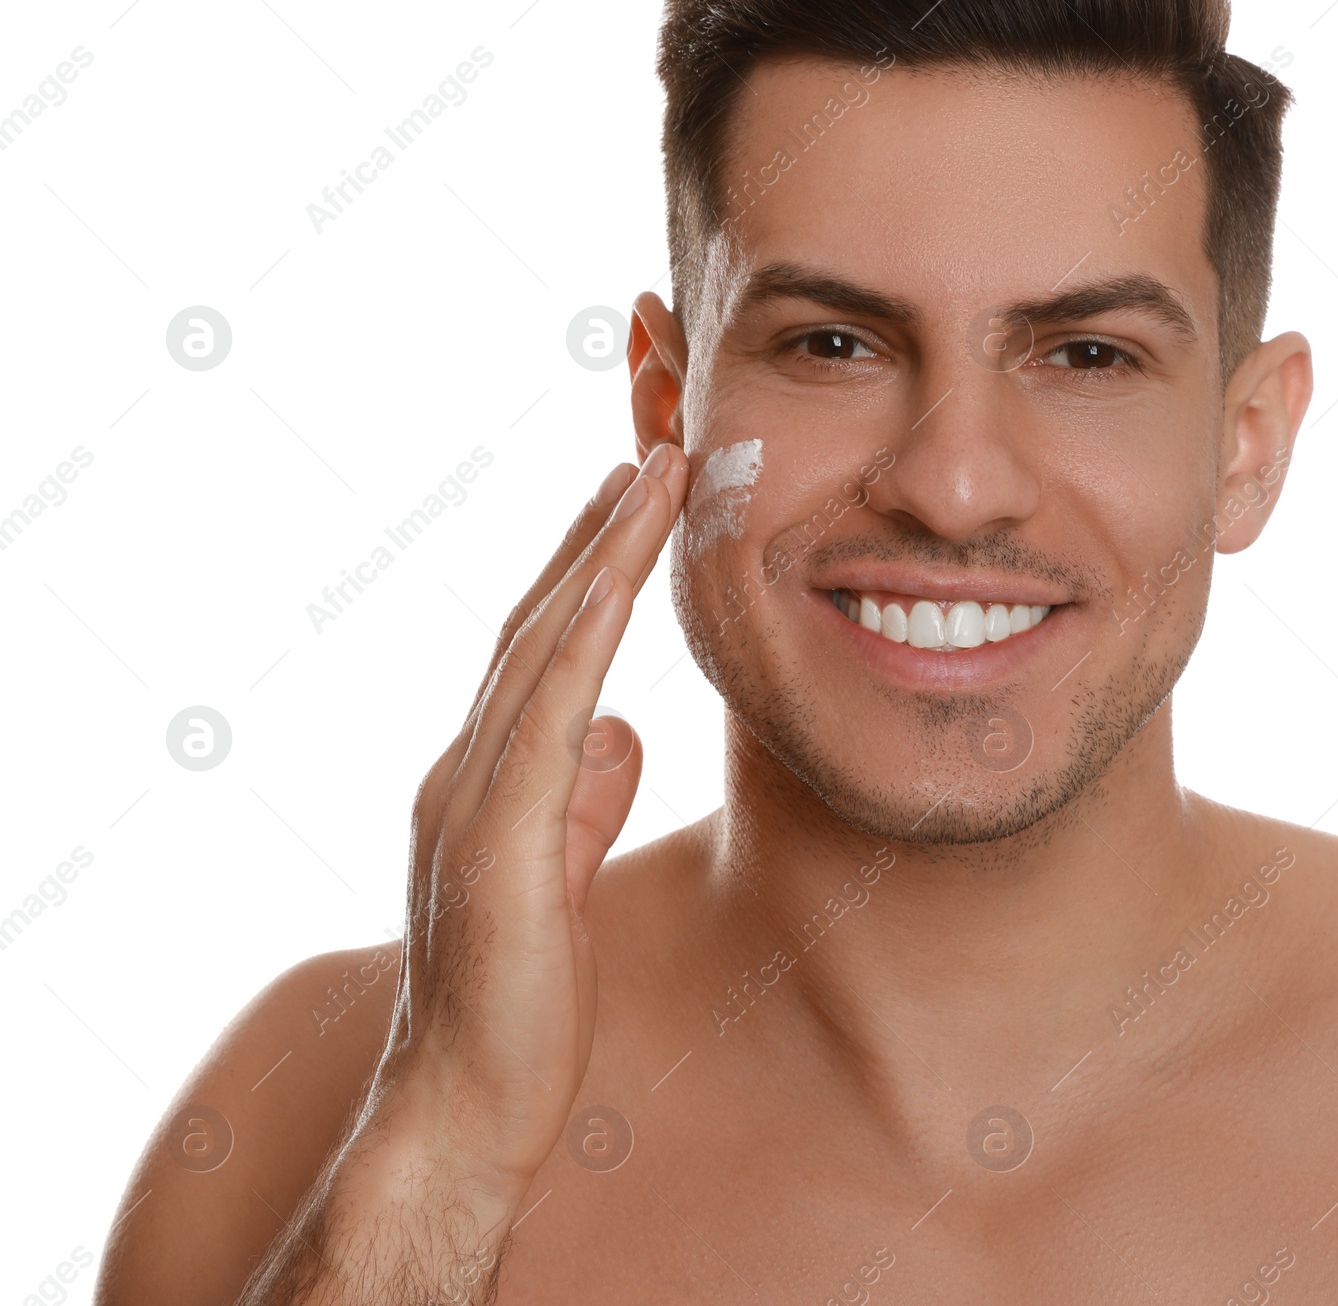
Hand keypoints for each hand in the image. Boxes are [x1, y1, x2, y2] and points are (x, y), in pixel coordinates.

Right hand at [367, 443, 688, 1205]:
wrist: (462, 1109)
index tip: (634, 501)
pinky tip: (614, 580)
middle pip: (539, 623)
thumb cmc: (519, 1003)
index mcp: (490, 776)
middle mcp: (470, 767)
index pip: (545, 649)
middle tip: (650, 452)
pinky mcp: (496, 839)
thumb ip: (582, 798)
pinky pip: (544, 717)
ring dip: (596, 555)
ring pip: (541, 648)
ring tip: (650, 477)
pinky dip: (577, 638)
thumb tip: (620, 732)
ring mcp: (474, 797)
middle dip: (596, 533)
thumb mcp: (563, 877)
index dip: (588, 570)